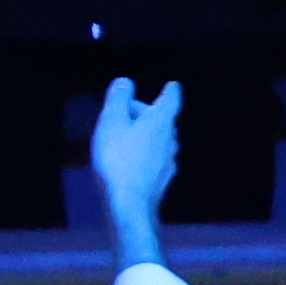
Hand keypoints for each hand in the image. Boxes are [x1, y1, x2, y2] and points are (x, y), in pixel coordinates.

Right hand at [89, 75, 176, 265]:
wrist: (129, 203)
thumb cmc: (118, 158)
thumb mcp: (112, 123)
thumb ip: (119, 100)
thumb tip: (126, 81)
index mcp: (161, 122)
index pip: (170, 100)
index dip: (170, 91)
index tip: (173, 85)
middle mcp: (171, 140)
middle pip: (162, 120)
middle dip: (145, 113)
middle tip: (122, 113)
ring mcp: (169, 161)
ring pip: (159, 139)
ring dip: (144, 133)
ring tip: (123, 134)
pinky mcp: (161, 178)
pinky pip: (154, 156)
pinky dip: (143, 150)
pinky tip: (130, 158)